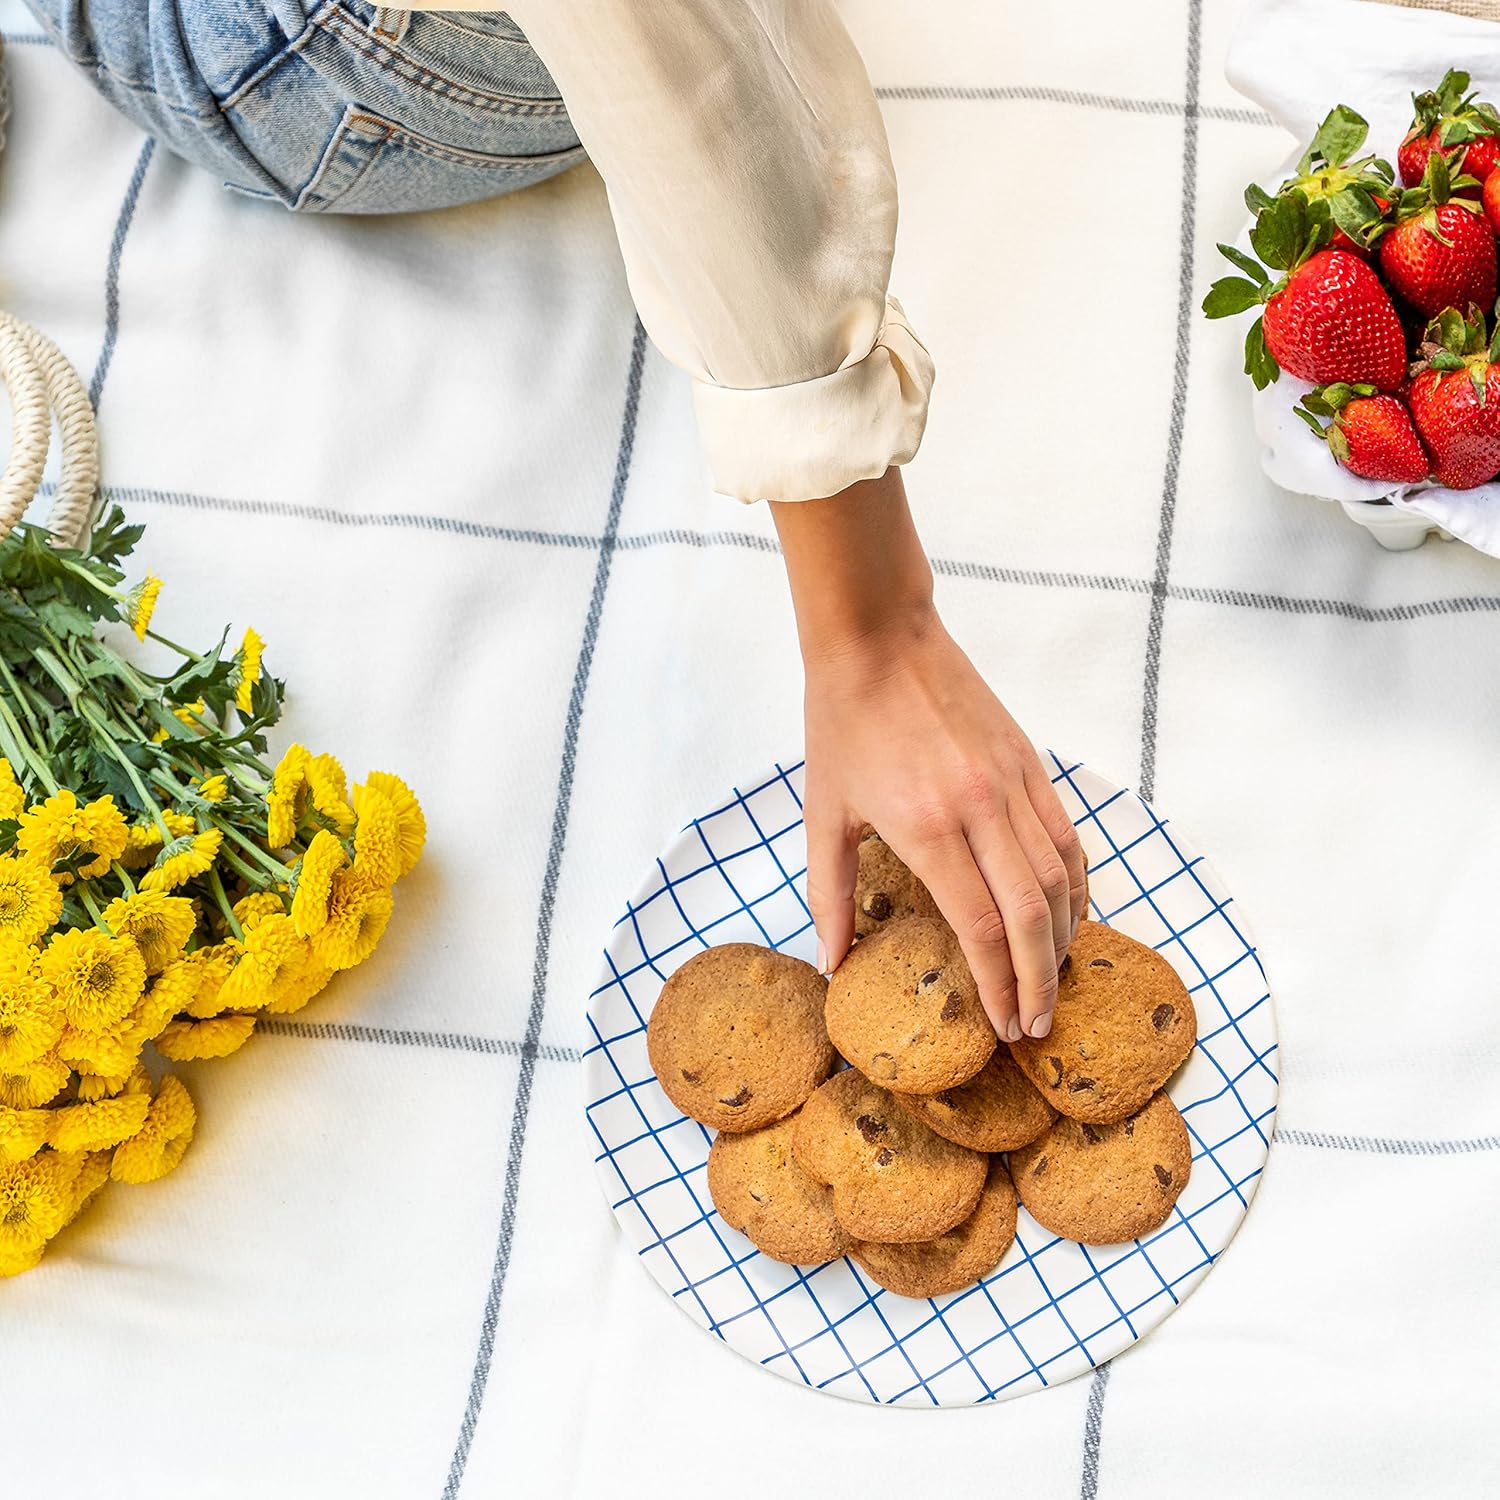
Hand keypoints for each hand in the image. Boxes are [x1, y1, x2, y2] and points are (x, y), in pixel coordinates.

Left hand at [770, 469, 1085, 1040]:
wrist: (878, 638)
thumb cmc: (841, 724)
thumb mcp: (824, 812)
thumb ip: (830, 894)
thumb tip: (832, 964)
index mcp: (926, 827)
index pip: (980, 928)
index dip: (997, 986)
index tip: (1004, 1027)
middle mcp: (980, 808)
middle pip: (1031, 916)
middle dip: (1039, 981)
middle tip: (1036, 1027)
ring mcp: (1012, 783)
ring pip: (1060, 878)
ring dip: (1063, 941)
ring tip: (1054, 984)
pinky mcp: (1029, 761)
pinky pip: (1067, 836)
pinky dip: (1077, 884)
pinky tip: (1072, 918)